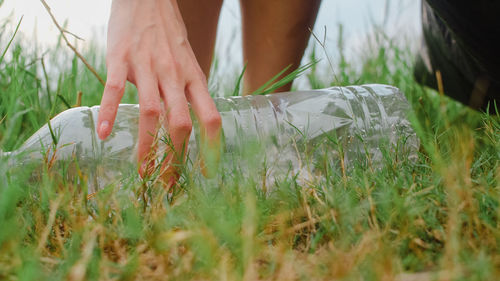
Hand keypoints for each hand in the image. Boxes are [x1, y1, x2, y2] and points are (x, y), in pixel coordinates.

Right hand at [97, 0, 221, 184]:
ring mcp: (148, 67)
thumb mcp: (189, 62)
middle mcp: (174, 75)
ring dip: (147, 147)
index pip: (211, 118)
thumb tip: (194, 124)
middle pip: (181, 123)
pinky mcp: (121, 58)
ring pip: (151, 112)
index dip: (212, 148)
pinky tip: (104, 134)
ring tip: (142, 172)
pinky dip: (111, 113)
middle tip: (167, 184)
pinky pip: (116, 89)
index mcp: (194, 78)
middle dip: (176, 158)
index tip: (206, 173)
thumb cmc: (169, 35)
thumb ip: (191, 91)